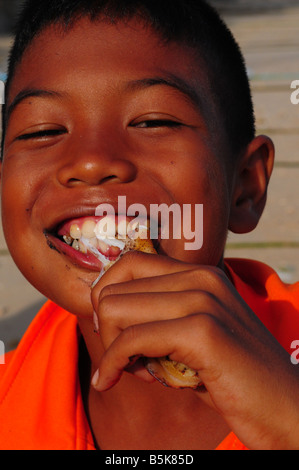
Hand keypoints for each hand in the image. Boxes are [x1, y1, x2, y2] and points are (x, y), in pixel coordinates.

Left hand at [91, 251, 298, 448]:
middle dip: (108, 328)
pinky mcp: (203, 332)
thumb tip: (104, 309)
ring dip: (112, 347)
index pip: (129, 262)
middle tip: (125, 357)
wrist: (286, 408)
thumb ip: (160, 314)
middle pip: (114, 286)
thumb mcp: (193, 333)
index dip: (108, 296)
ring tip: (137, 370)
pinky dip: (114, 363)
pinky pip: (131, 340)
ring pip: (115, 309)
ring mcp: (203, 300)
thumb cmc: (232, 375)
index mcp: (200, 273)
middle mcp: (202, 277)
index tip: (113, 330)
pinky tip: (112, 380)